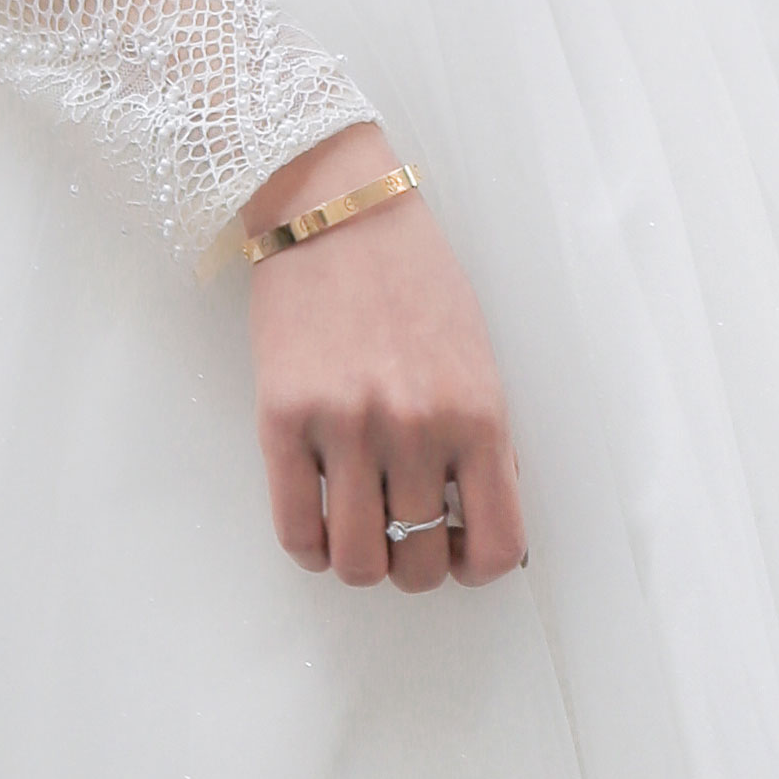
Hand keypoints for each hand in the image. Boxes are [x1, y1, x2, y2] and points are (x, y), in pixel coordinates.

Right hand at [238, 121, 529, 592]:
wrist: (336, 210)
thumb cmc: (412, 279)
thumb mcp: (476, 358)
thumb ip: (481, 441)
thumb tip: (478, 522)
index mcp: (478, 415)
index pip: (495, 546)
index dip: (476, 568)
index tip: (459, 553)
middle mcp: (415, 429)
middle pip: (420, 567)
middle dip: (414, 568)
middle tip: (404, 539)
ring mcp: (346, 427)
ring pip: (358, 563)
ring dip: (362, 565)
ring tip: (360, 532)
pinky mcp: (283, 420)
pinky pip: (296, 532)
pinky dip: (311, 549)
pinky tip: (320, 525)